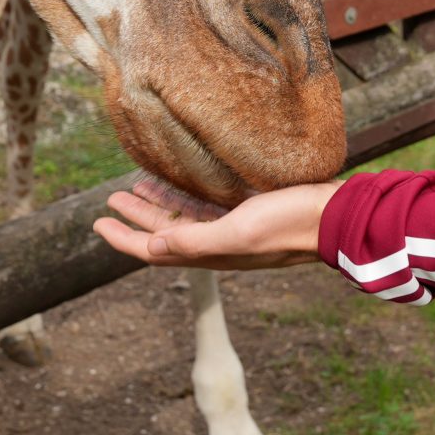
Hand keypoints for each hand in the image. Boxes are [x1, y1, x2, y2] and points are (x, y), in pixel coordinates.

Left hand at [94, 177, 340, 270]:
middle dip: (136, 217)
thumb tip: (152, 247)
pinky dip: (186, 196)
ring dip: (159, 204)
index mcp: (210, 252)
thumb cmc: (289, 223)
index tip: (98, 222)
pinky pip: (207, 207)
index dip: (123, 238)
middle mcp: (217, 243)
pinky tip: (180, 181)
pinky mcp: (250, 211)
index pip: (154, 250)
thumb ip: (195, 241)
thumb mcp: (238, 231)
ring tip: (138, 186)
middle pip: (164, 232)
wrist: (335, 216)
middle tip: (112, 200)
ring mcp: (234, 227)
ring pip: (184, 218)